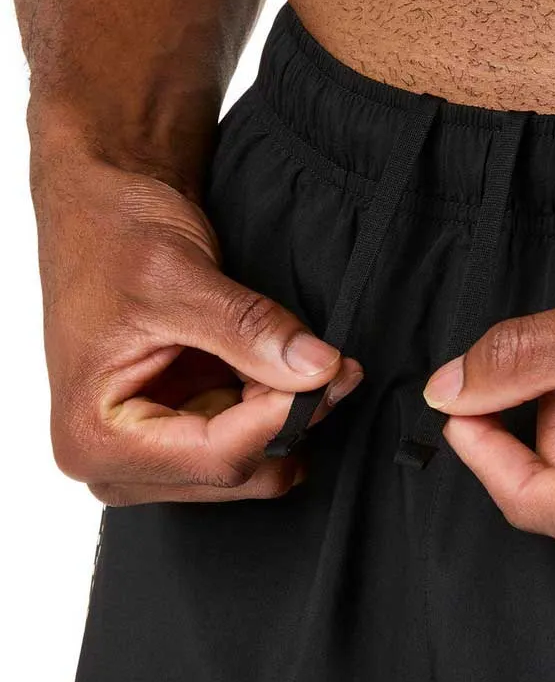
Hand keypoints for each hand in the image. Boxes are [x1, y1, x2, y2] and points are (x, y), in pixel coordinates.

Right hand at [32, 152, 361, 504]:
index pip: (219, 458)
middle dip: (291, 418)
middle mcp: (115, 463)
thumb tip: (319, 370)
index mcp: (95, 437)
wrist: (99, 209)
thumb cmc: (109, 235)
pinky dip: (274, 410)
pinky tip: (272, 367)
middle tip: (328, 362)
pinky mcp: (178, 439)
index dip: (286, 416)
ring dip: (286, 415)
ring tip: (289, 354)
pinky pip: (250, 445)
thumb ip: (251, 331)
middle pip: (240, 472)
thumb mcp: (179, 276)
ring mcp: (149, 456)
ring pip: (253, 467)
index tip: (332, 371)